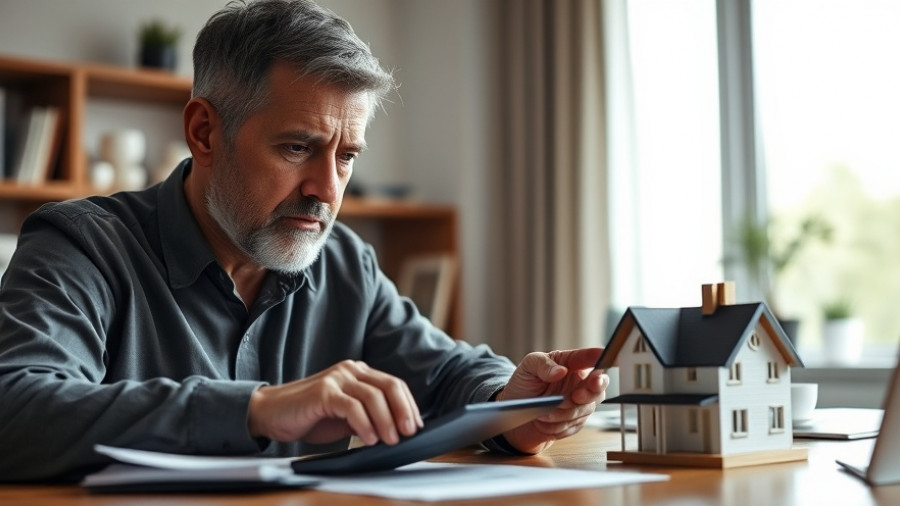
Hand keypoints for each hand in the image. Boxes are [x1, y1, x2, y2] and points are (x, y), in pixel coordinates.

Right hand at [248, 360, 423, 445]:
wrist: (271, 413)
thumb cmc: (310, 416)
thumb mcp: (345, 416)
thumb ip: (367, 416)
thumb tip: (396, 430)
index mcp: (358, 373)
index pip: (393, 384)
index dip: (408, 405)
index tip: (416, 426)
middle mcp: (350, 371)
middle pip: (389, 386)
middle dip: (403, 411)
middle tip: (409, 432)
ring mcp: (336, 379)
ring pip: (373, 396)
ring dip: (386, 420)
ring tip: (390, 440)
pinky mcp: (323, 392)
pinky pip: (352, 406)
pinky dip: (364, 424)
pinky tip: (368, 439)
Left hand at [497, 348, 608, 453]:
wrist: (515, 415)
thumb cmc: (524, 385)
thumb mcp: (528, 366)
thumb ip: (543, 364)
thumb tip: (561, 371)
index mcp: (571, 363)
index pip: (591, 358)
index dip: (601, 358)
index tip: (604, 357)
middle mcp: (579, 383)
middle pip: (598, 387)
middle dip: (589, 393)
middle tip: (575, 396)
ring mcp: (580, 403)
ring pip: (586, 409)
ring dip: (565, 413)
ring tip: (543, 414)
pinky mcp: (576, 422)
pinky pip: (575, 425)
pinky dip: (559, 426)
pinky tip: (544, 424)